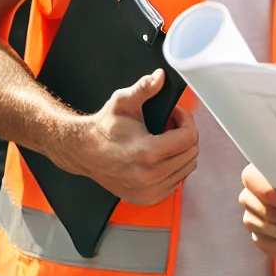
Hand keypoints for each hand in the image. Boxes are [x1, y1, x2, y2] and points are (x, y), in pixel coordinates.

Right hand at [61, 69, 198, 205]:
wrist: (84, 152)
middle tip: (169, 125)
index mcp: (148, 153)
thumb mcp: (123, 102)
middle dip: (184, 134)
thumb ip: (144, 88)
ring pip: (187, 167)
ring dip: (181, 151)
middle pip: (191, 152)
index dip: (185, 119)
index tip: (174, 114)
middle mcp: (150, 176)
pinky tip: (161, 156)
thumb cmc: (104, 128)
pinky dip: (175, 167)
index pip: (189, 137)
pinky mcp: (147, 198)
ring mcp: (149, 191)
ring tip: (165, 139)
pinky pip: (177, 181)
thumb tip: (159, 76)